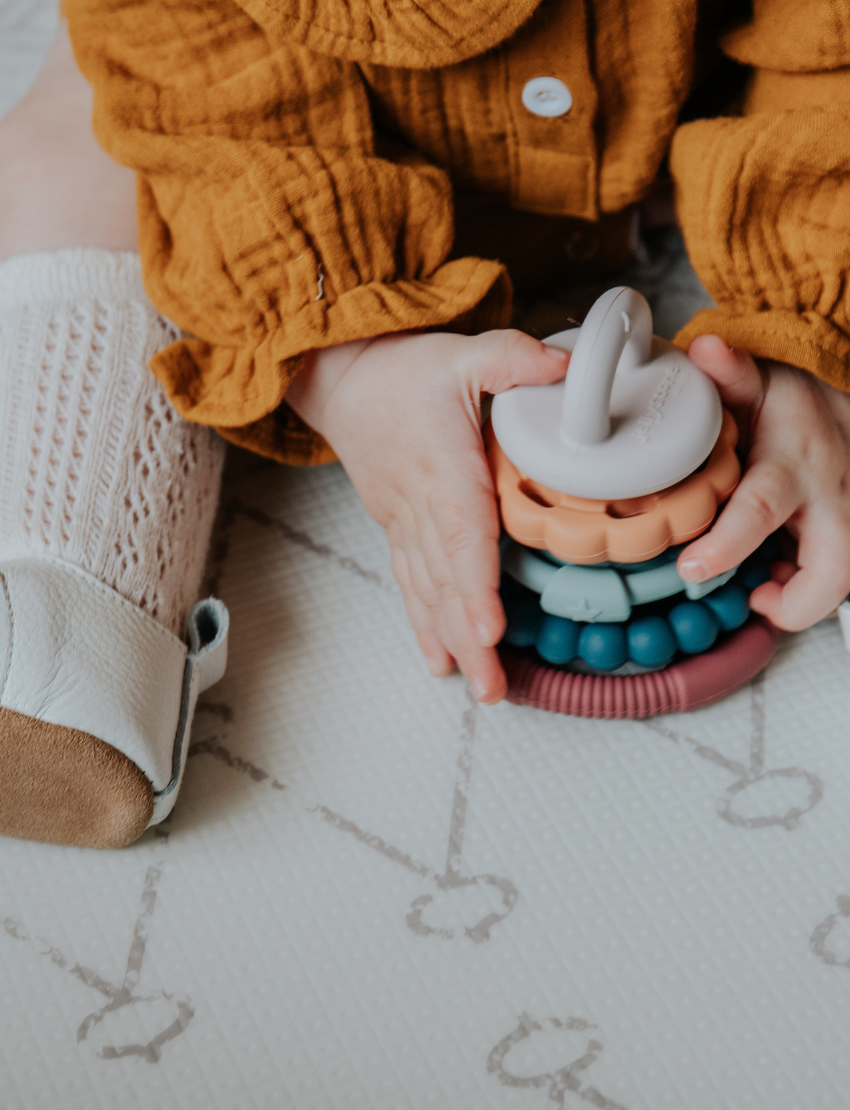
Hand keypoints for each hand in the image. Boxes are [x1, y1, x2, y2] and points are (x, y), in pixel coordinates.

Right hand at [286, 330, 568, 701]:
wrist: (344, 379)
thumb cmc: (403, 369)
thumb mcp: (465, 352)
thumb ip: (515, 360)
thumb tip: (571, 369)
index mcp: (442, 464)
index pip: (462, 533)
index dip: (476, 585)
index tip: (488, 630)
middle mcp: (419, 502)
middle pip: (446, 580)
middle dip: (469, 639)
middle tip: (492, 687)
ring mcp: (404, 520)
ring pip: (428, 591)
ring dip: (450, 642)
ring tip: (476, 686)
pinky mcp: (398, 527)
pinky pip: (411, 583)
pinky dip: (425, 624)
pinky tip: (438, 660)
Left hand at [677, 335, 849, 629]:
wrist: (843, 399)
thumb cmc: (794, 400)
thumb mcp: (757, 382)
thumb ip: (728, 373)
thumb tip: (705, 350)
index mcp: (792, 464)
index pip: (759, 511)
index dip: (725, 547)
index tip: (692, 568)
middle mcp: (830, 497)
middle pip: (832, 570)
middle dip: (795, 602)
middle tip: (754, 599)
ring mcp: (848, 517)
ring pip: (844, 581)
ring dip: (805, 598)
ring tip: (766, 586)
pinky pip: (841, 575)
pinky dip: (813, 586)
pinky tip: (785, 573)